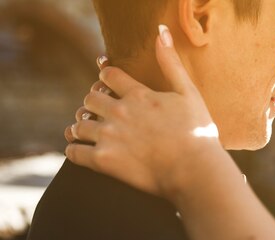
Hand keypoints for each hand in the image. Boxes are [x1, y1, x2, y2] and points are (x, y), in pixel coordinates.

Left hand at [65, 25, 219, 197]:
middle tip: (98, 111)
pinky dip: (74, 150)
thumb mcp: (190, 94)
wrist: (195, 170)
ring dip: (81, 126)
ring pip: (79, 125)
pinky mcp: (104, 161)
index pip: (108, 77)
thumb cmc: (197, 134)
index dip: (105, 78)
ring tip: (85, 131)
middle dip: (93, 103)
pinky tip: (80, 150)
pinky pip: (75, 152)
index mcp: (138, 95)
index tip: (106, 84)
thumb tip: (160, 32)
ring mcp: (110, 136)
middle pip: (90, 99)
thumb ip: (172, 63)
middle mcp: (119, 112)